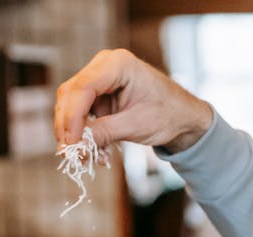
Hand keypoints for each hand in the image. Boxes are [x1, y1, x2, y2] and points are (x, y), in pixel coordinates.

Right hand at [54, 49, 213, 152]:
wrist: (183, 117)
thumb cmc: (169, 115)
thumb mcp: (137, 126)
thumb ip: (105, 132)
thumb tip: (76, 146)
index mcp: (118, 64)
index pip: (83, 88)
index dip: (72, 118)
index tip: (71, 144)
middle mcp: (103, 66)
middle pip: (71, 95)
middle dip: (69, 128)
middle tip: (73, 155)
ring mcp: (98, 79)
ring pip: (70, 106)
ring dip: (76, 134)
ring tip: (90, 157)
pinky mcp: (97, 95)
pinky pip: (80, 114)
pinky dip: (85, 134)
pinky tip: (98, 152)